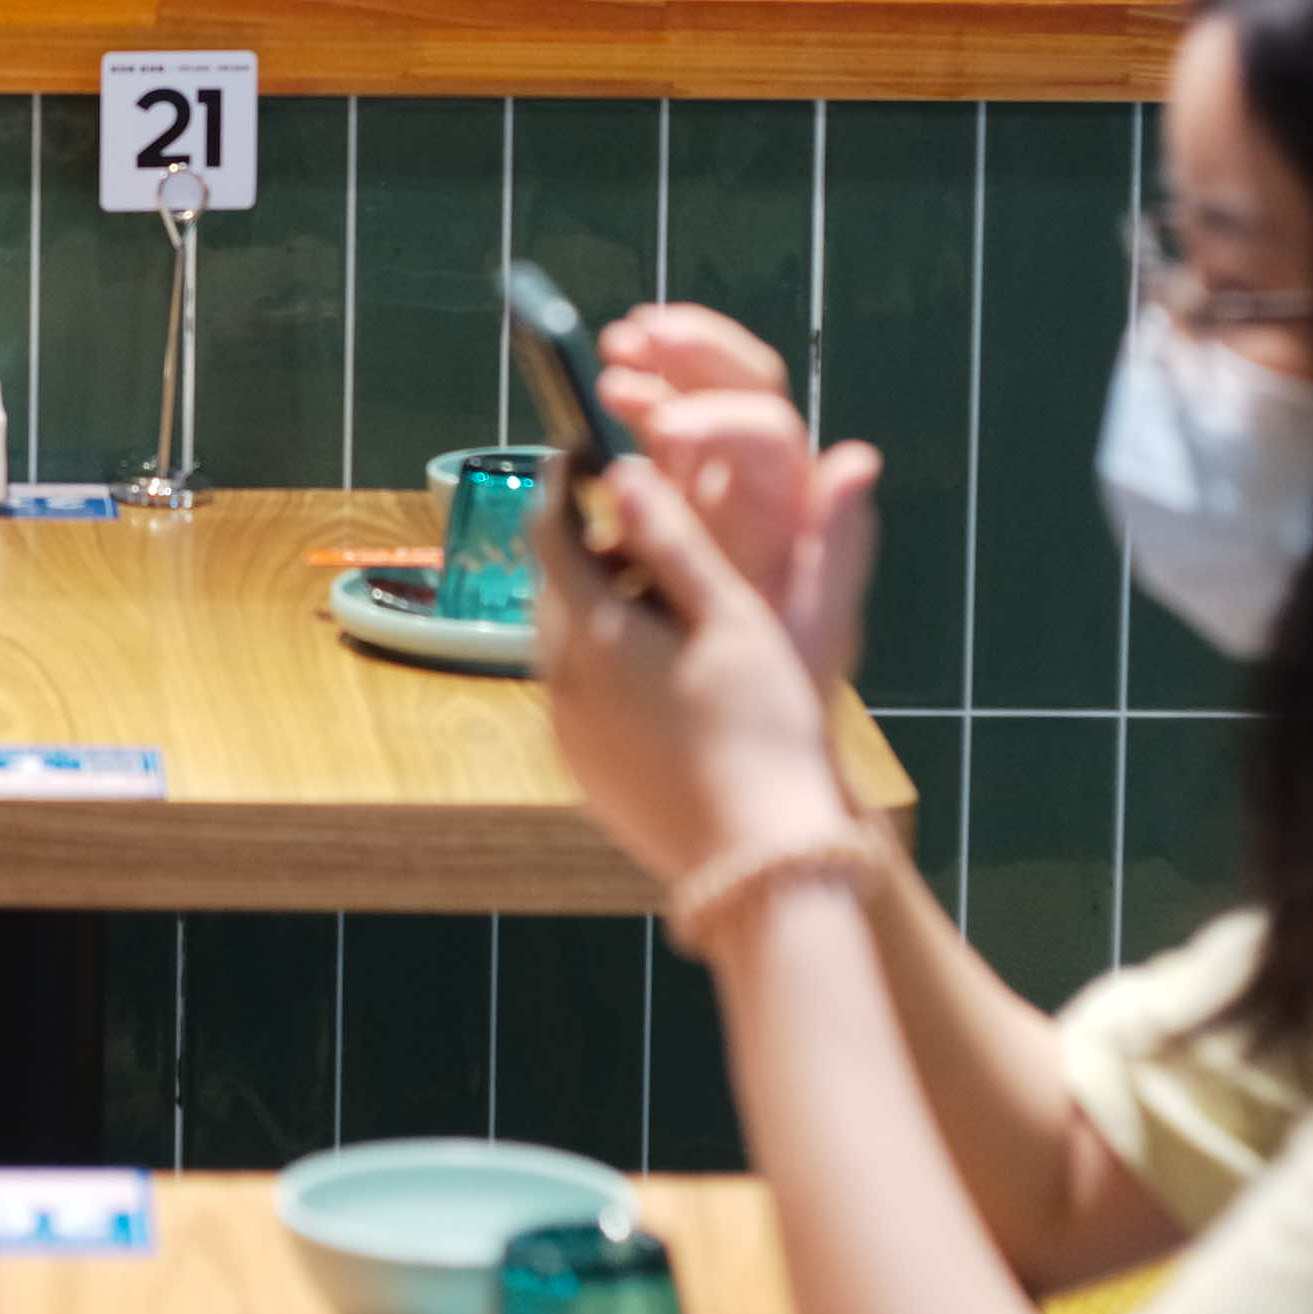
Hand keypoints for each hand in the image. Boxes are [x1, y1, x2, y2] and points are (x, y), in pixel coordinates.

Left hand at [537, 413, 862, 897]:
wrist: (759, 863)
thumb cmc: (761, 732)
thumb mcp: (732, 619)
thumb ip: (673, 540)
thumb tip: (624, 472)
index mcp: (591, 634)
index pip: (551, 531)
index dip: (565, 482)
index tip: (582, 450)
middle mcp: (559, 682)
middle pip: (557, 588)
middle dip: (593, 550)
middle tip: (652, 535)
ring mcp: (566, 733)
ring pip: (568, 644)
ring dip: (605, 611)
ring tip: (677, 613)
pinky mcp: (584, 772)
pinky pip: (582, 695)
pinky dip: (612, 668)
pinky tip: (674, 681)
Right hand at [600, 309, 879, 693]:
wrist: (749, 713)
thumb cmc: (789, 676)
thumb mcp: (817, 627)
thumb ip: (838, 546)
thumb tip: (859, 459)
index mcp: (791, 501)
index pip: (765, 428)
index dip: (716, 419)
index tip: (663, 436)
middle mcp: (758, 474)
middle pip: (739, 382)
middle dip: (691, 352)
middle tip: (634, 340)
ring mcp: (713, 476)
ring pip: (697, 389)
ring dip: (659, 358)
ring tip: (614, 351)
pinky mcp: (672, 489)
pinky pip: (658, 424)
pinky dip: (634, 394)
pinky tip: (601, 391)